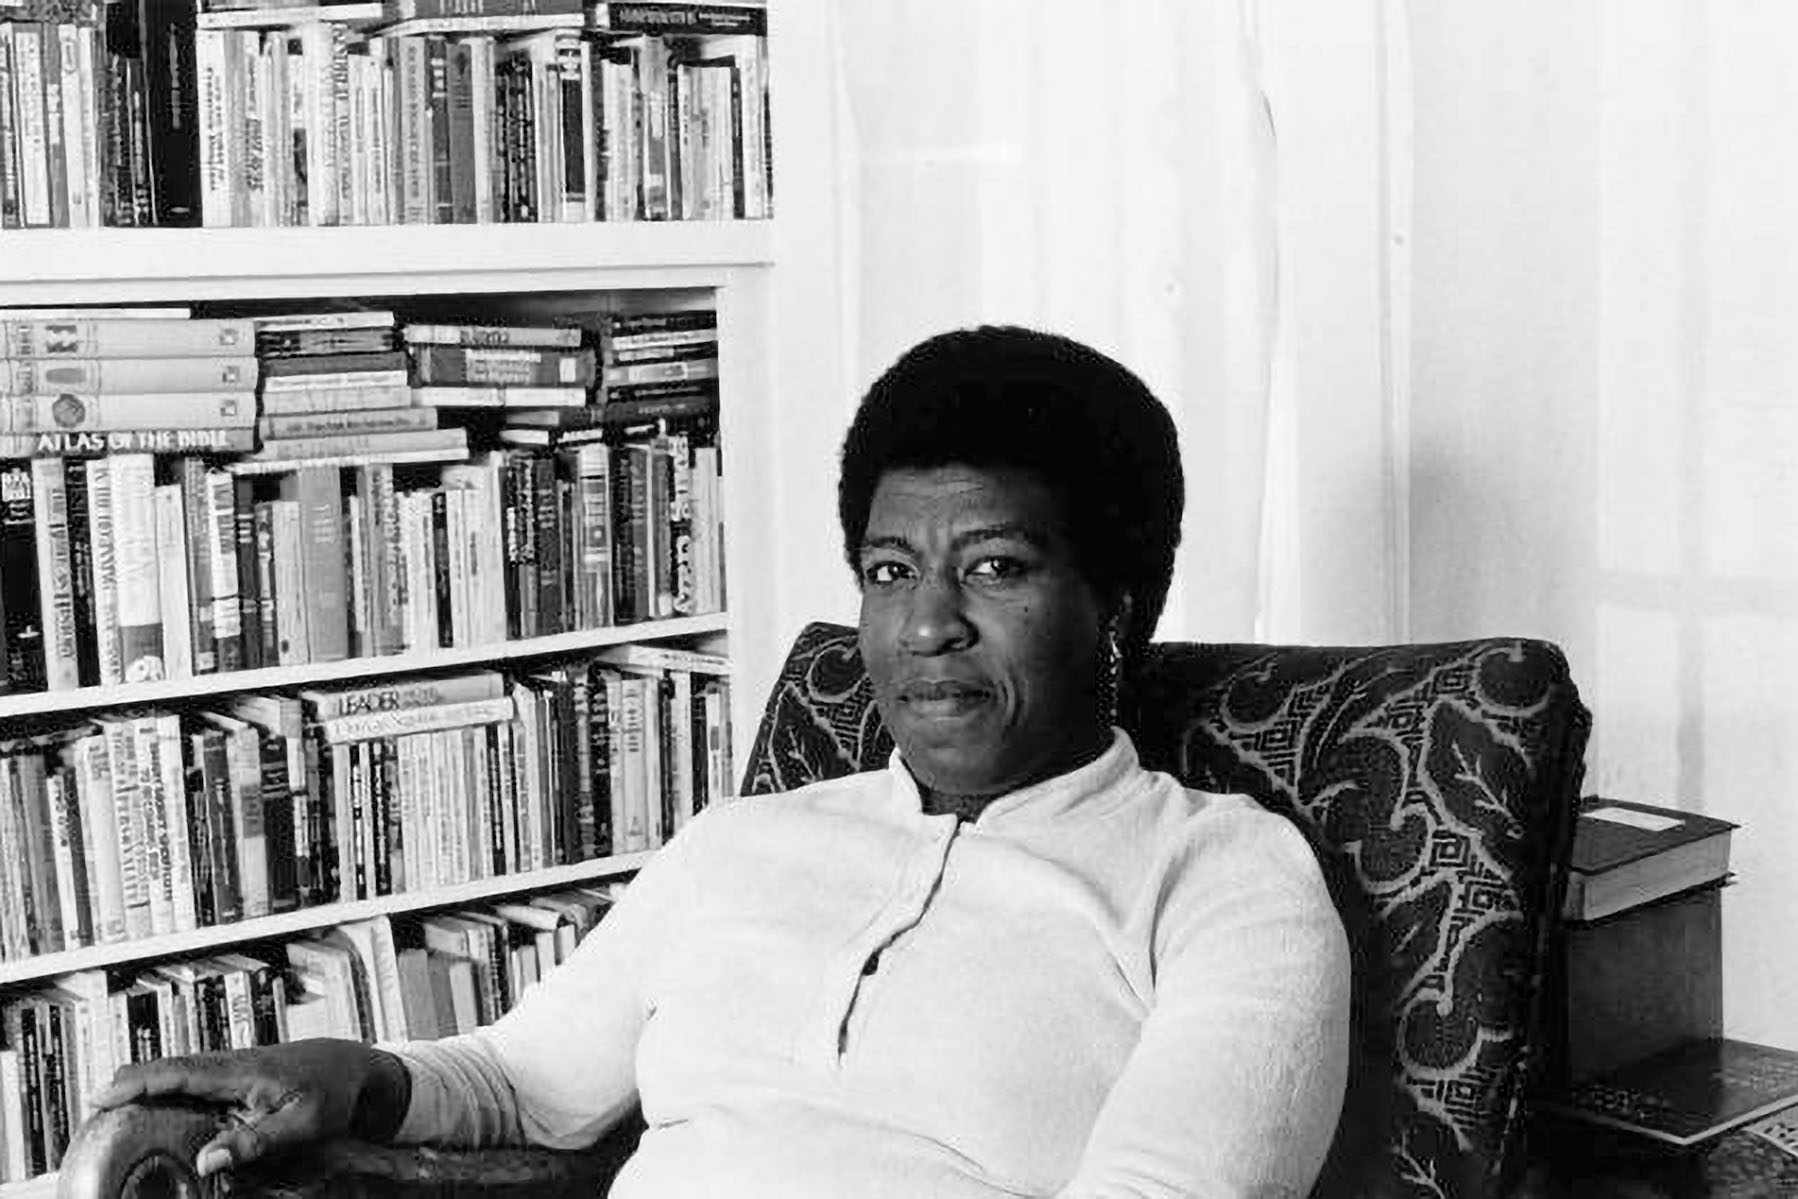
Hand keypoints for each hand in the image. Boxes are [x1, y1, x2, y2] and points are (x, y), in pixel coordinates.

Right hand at [90, 1039, 402, 1176]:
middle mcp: (231, 1064)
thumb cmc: (333, 1092)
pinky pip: (192, 1076)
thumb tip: (209, 1160)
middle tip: (92, 1104)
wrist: (357, 1068)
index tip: (101, 1094)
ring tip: (107, 1106)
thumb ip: (257, 1141)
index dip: (139, 1082)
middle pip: (170, 1067)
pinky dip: (165, 1085)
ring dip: (144, 1083)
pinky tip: (150, 1103)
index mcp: (241, 1072)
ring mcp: (233, 1067)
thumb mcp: (302, 1123)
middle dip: (130, 1081)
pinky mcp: (237, 1075)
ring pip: (179, 1070)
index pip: (180, 1072)